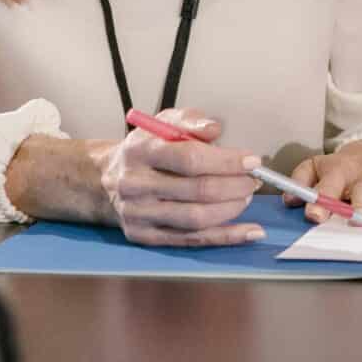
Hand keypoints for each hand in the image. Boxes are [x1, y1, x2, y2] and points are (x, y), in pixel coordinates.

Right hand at [99, 107, 263, 247]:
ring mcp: (138, 214)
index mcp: (141, 151)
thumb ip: (190, 121)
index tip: (252, 161)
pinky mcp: (144, 235)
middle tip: (254, 181)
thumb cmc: (146, 148)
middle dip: (235, 186)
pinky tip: (248, 232)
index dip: (226, 161)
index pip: (189, 158)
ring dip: (231, 209)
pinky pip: (191, 240)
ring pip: (196, 218)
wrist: (108, 178)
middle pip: (196, 190)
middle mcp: (135, 184)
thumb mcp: (163, 123)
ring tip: (247, 197)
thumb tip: (214, 129)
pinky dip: (225, 237)